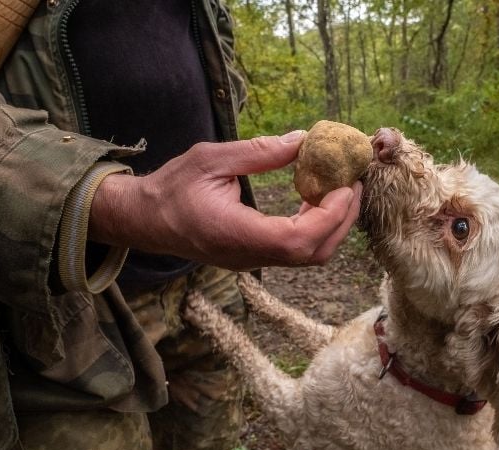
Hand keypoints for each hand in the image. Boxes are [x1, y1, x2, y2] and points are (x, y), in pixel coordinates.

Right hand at [89, 131, 362, 269]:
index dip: (330, 216)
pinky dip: (316, 227)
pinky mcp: (255, 257)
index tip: (345, 186)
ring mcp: (253, 261)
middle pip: (314, 253)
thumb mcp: (212, 159)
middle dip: (342, 219)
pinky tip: (313, 199)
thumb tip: (302, 140)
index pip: (298, 239)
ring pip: (309, 256)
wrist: (145, 220)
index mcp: (238, 234)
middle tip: (354, 183)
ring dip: (332, 224)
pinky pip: (296, 250)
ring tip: (339, 188)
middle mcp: (250, 255)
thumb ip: (259, 152)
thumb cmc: (172, 188)